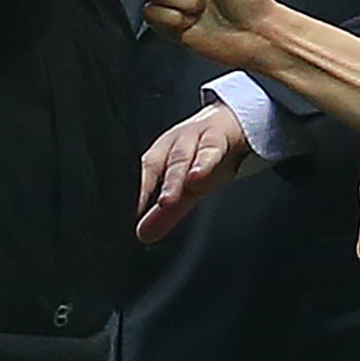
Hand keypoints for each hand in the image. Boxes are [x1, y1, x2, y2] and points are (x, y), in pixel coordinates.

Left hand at [137, 104, 250, 242]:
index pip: (144, 174)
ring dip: (175, 176)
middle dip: (158, 188)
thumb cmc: (203, 157)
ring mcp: (195, 137)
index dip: (137, 194)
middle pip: (163, 165)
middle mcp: (175, 145)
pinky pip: (210, 147)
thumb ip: (166, 213)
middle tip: (155, 208)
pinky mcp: (219, 134)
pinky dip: (204, 160)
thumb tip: (143, 236)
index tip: (126, 215)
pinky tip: (198, 175)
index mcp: (162, 156)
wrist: (233, 124)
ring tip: (170, 197)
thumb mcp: (187, 188)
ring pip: (183, 156)